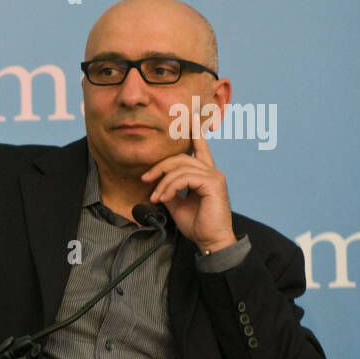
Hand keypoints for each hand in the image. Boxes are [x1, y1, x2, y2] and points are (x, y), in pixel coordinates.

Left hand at [140, 133, 235, 252]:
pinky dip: (170, 187)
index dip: (195, 133)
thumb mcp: (177, 204)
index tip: (190, 118)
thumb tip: (157, 184)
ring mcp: (214, 176)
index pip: (199, 149)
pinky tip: (163, 197)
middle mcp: (211, 171)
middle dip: (159, 167)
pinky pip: (185, 178)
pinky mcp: (213, 183)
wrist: (209, 240)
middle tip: (145, 179)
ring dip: (162, 183)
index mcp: (204, 174)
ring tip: (155, 197)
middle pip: (180, 158)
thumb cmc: (197, 224)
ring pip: (180, 168)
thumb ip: (169, 190)